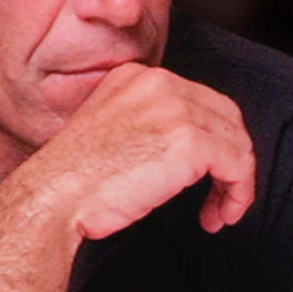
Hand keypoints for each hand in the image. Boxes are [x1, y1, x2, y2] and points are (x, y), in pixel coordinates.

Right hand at [0, 62, 255, 240]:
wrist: (54, 194)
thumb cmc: (74, 179)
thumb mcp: (111, 132)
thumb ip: (145, 124)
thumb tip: (187, 150)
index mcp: (135, 76)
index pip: (197, 99)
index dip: (211, 138)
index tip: (206, 173)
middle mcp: (158, 82)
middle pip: (224, 115)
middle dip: (232, 157)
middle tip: (222, 194)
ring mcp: (175, 108)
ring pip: (235, 140)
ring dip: (236, 181)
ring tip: (222, 212)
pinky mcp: (189, 141)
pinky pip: (237, 164)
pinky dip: (238, 192)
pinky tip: (220, 215)